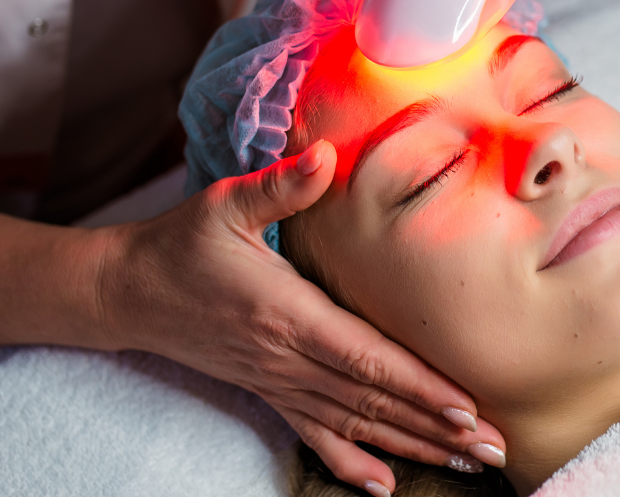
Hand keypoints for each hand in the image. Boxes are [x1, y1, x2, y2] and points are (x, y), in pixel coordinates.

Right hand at [97, 140, 505, 493]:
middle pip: (374, 401)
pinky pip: (315, 436)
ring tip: (467, 463)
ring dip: (413, 446)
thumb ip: (280, 186)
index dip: (418, 385)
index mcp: (287, 313)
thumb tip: (324, 154)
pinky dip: (351, 463)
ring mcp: (278, 381)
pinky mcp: (268, 391)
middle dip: (437, 426)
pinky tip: (383, 486)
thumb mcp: (224, 204)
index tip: (466, 406)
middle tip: (493, 447)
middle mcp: (287, 358)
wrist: (126, 291)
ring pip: (355, 424)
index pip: (366, 359)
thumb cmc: (181, 243)